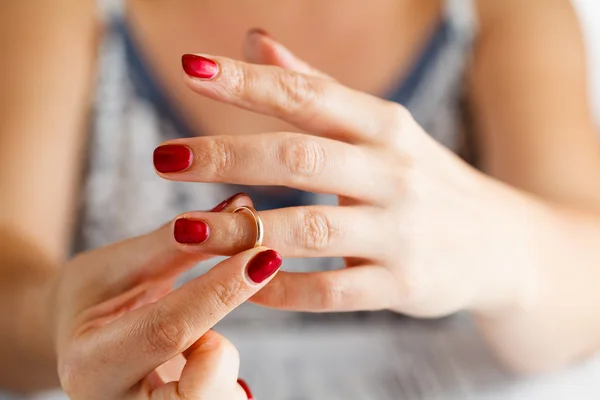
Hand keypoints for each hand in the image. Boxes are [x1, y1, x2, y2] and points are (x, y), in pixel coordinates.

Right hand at [52, 195, 273, 398]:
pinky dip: (222, 375)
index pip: (169, 329)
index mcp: (91, 364)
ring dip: (222, 366)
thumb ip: (181, 243)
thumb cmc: (95, 293)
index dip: (221, 290)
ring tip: (196, 339)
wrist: (75, 335)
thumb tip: (243, 208)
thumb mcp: (124, 262)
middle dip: (223, 353)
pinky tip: (199, 354)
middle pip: (198, 392)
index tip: (263, 256)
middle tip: (216, 322)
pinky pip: (224, 399)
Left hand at [153, 31, 530, 317]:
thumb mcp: (382, 128)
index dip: (248, 83)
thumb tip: (254, 41)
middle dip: (226, 156)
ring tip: (183, 230)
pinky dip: (282, 290)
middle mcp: (394, 173)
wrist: (502, 244)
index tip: (191, 69)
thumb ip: (317, 88)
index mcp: (385, 127)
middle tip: (163, 158)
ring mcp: (401, 233)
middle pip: (300, 159)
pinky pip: (332, 292)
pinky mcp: (404, 286)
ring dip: (241, 232)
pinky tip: (243, 284)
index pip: (309, 95)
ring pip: (308, 230)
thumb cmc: (424, 179)